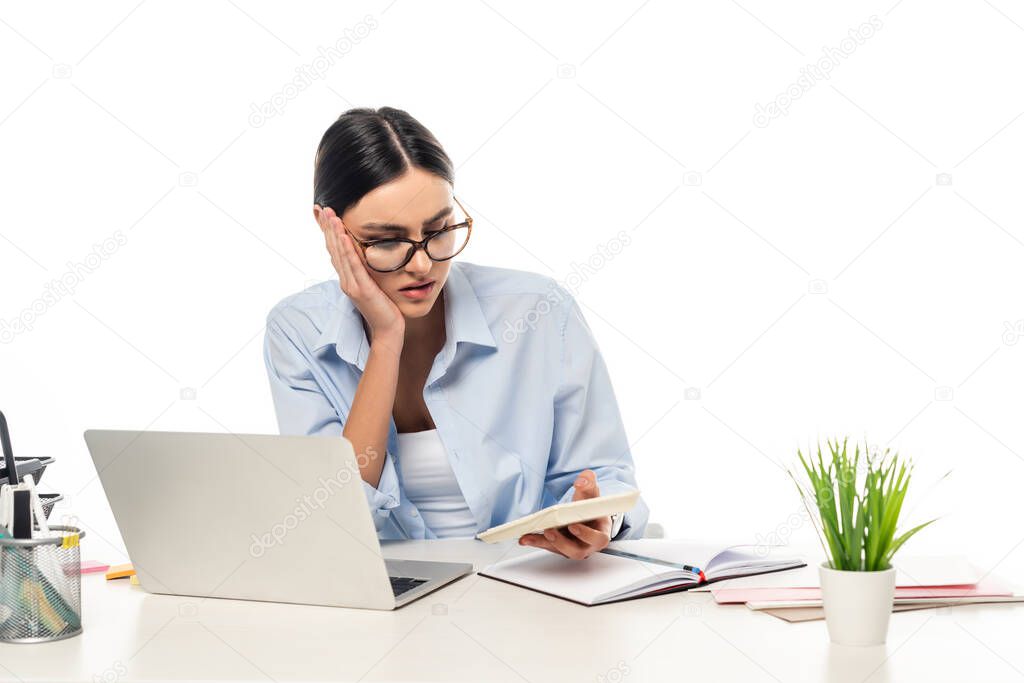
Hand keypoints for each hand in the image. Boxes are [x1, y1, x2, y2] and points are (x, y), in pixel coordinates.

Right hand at [316, 205, 404, 343]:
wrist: (388, 330)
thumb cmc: (384, 307)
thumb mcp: (373, 283)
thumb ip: (366, 269)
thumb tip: (365, 253)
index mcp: (347, 277)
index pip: (334, 249)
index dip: (327, 231)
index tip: (321, 213)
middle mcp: (345, 279)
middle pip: (333, 249)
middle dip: (326, 227)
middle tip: (321, 208)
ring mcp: (351, 285)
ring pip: (340, 255)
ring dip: (335, 234)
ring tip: (331, 216)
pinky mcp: (361, 290)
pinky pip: (353, 266)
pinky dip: (348, 250)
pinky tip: (345, 236)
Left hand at [518, 469, 610, 559]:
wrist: (587, 514)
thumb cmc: (592, 507)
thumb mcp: (592, 493)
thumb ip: (589, 484)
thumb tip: (581, 481)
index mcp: (600, 534)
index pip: (597, 538)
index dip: (586, 535)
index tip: (574, 526)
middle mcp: (587, 545)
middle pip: (577, 551)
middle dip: (562, 542)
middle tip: (550, 531)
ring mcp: (573, 547)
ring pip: (560, 551)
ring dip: (546, 543)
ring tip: (532, 535)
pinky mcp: (559, 547)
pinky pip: (548, 547)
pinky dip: (536, 542)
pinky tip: (524, 538)